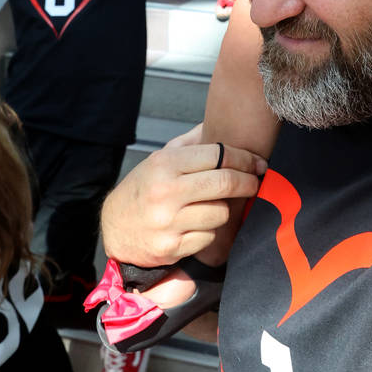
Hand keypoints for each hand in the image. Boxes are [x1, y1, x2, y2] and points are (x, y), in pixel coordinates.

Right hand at [100, 124, 266, 266]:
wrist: (114, 228)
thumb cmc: (143, 189)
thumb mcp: (160, 159)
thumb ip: (191, 142)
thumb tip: (221, 123)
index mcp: (164, 164)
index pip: (218, 155)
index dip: (244, 158)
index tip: (256, 163)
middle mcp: (165, 191)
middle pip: (225, 183)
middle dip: (247, 182)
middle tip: (255, 181)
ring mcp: (168, 222)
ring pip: (221, 213)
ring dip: (223, 209)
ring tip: (211, 206)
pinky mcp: (172, 248)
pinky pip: (209, 236)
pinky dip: (208, 231)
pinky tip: (196, 225)